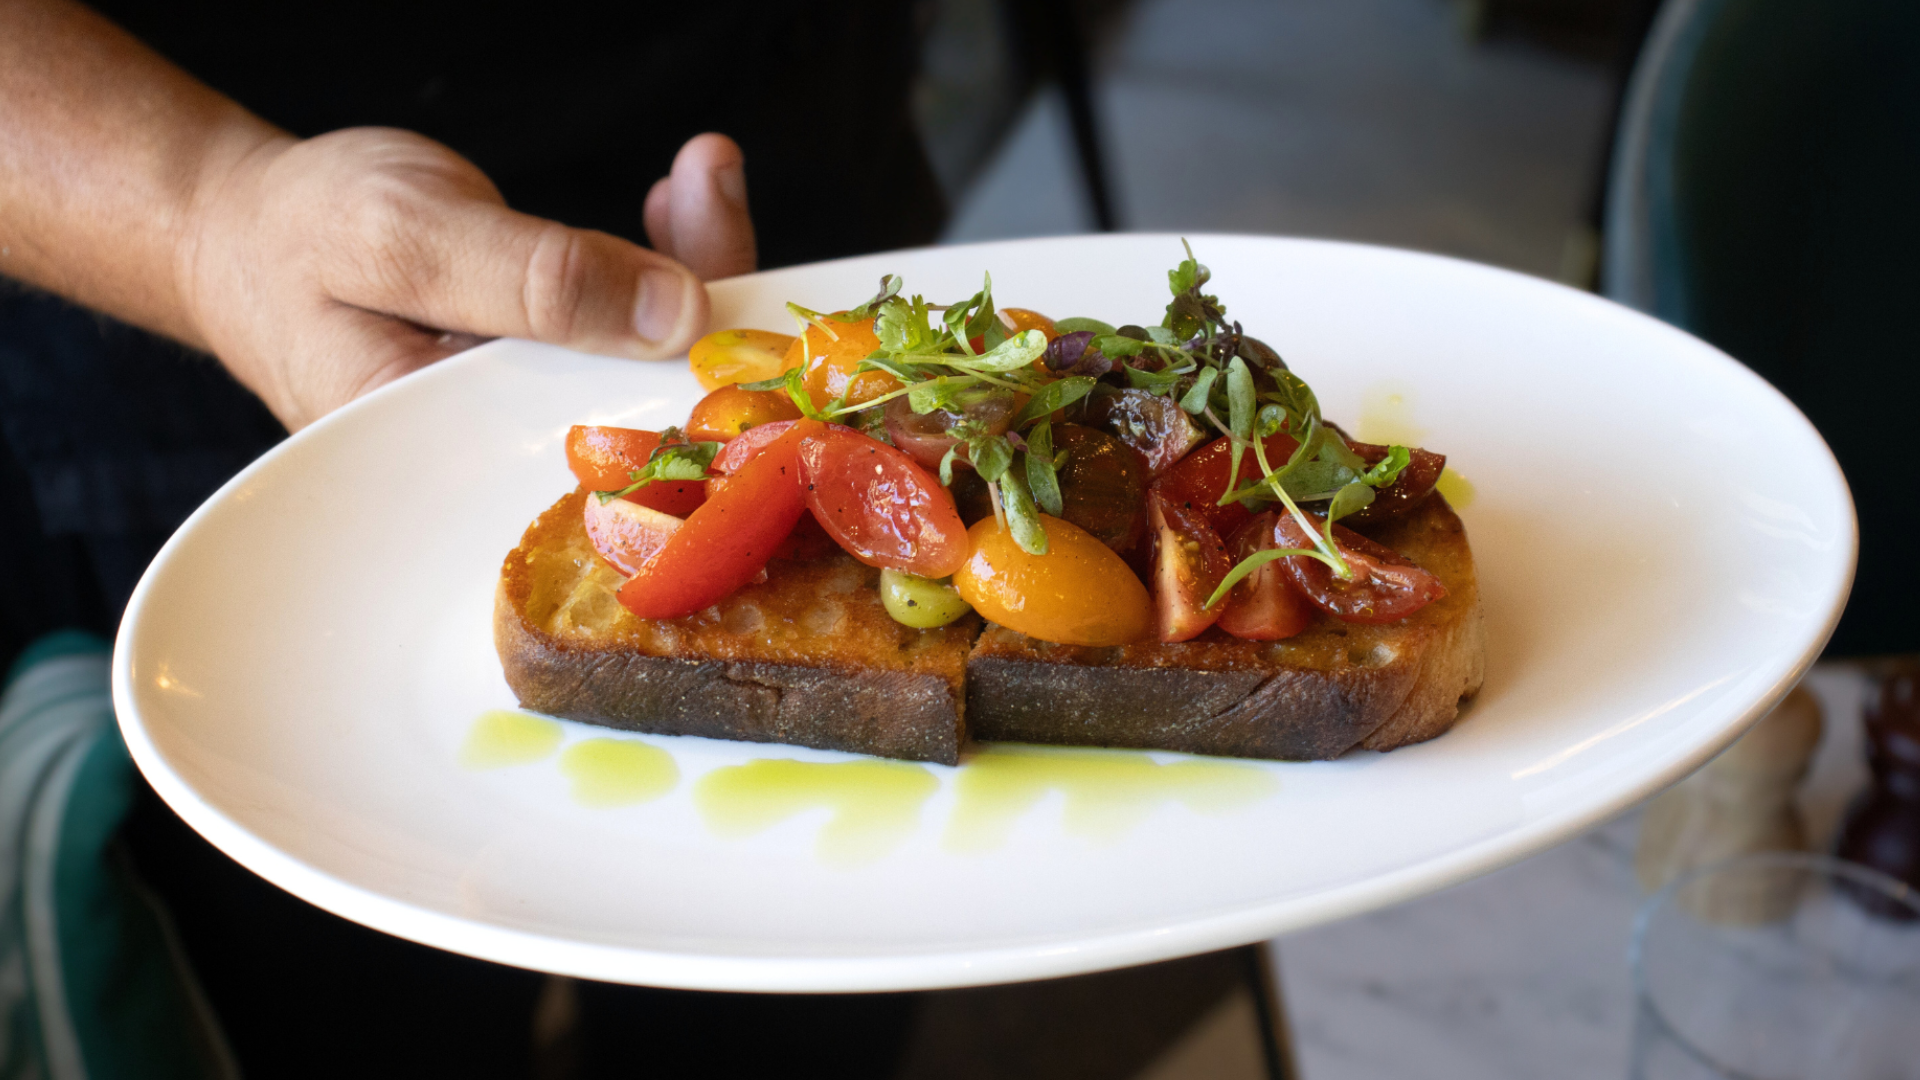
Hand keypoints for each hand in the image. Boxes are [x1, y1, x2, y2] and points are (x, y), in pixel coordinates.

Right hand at [180, 128, 755, 429]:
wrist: (239, 227)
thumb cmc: (296, 233)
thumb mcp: (406, 237)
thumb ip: (535, 280)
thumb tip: (678, 314)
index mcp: (464, 461)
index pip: (616, 447)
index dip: (703, 392)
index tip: (759, 314)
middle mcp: (512, 451)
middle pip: (653, 399)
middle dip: (711, 303)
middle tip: (714, 198)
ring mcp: (534, 409)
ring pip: (650, 355)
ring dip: (694, 264)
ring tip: (702, 180)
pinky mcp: (545, 364)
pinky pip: (626, 322)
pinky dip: (659, 259)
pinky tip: (677, 203)